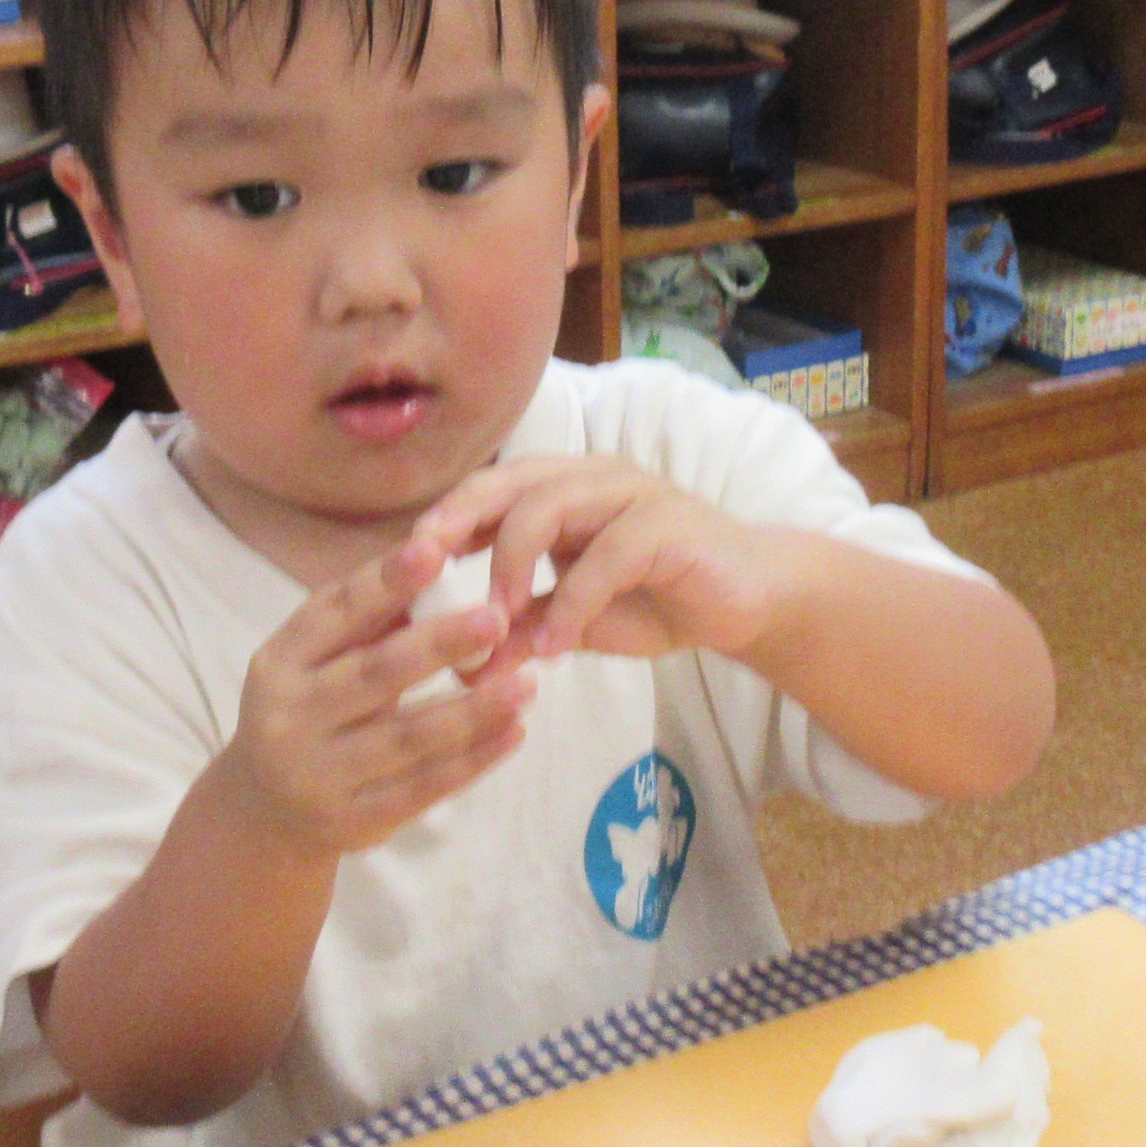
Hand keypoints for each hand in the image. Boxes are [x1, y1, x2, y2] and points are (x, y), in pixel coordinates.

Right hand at [209, 529, 536, 861]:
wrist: (264, 812)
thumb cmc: (307, 710)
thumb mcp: (312, 662)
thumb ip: (365, 620)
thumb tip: (434, 557)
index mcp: (279, 662)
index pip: (334, 613)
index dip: (384, 582)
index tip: (434, 550)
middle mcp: (290, 718)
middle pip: (375, 674)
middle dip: (440, 644)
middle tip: (498, 619)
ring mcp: (319, 775)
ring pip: (408, 738)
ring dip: (474, 710)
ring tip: (527, 683)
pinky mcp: (355, 821)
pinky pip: (424, 788)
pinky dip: (474, 760)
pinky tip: (514, 732)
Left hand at [413, 458, 799, 671]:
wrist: (746, 602)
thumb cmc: (656, 600)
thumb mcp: (575, 622)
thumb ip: (523, 629)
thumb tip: (464, 668)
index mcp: (559, 489)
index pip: (485, 490)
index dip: (439, 521)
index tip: (399, 568)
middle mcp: (589, 478)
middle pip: (506, 483)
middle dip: (455, 523)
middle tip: (418, 572)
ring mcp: (629, 494)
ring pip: (548, 507)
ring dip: (511, 566)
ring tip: (494, 622)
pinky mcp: (667, 525)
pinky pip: (607, 555)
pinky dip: (574, 601)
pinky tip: (557, 647)